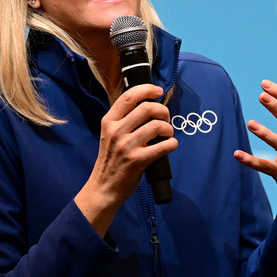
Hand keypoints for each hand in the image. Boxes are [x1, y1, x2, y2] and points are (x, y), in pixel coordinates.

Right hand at [76, 83, 177, 234]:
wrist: (104, 187)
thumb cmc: (111, 160)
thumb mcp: (109, 135)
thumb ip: (123, 120)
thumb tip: (148, 106)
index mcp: (109, 122)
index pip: (129, 96)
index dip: (147, 89)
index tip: (158, 91)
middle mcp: (116, 131)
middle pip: (147, 108)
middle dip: (163, 111)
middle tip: (165, 119)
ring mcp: (126, 146)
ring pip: (157, 126)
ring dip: (168, 128)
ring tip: (167, 135)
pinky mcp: (137, 160)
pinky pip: (163, 146)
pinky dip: (172, 144)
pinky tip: (170, 145)